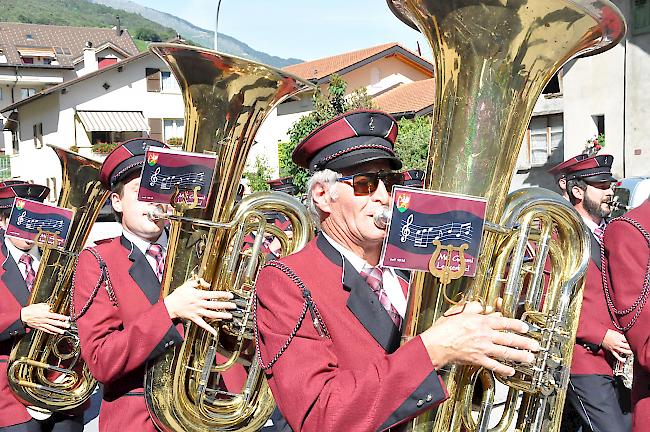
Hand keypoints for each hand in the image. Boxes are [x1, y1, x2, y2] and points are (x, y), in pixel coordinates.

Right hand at [20, 303, 69, 334]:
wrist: (22, 316)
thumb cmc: (30, 310)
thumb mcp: (39, 305)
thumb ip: (46, 306)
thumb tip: (50, 307)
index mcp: (45, 314)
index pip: (56, 316)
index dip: (62, 317)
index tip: (67, 318)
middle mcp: (44, 320)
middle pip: (55, 323)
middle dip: (62, 325)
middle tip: (68, 326)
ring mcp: (42, 324)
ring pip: (51, 328)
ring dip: (58, 330)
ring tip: (63, 332)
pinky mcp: (39, 327)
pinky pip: (46, 330)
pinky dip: (51, 332)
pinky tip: (55, 333)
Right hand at [163, 277, 236, 336]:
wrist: (170, 305)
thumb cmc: (179, 294)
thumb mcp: (188, 284)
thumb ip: (198, 282)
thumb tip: (208, 284)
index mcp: (199, 295)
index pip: (214, 294)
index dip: (224, 295)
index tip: (231, 295)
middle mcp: (200, 304)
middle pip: (215, 305)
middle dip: (225, 305)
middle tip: (234, 306)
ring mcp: (198, 312)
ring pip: (211, 314)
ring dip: (221, 315)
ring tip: (229, 316)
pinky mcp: (194, 318)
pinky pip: (203, 325)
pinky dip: (209, 329)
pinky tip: (215, 333)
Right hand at [420, 301, 539, 376]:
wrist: (435, 345)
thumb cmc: (444, 329)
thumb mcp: (458, 312)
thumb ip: (473, 308)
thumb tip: (483, 306)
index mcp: (481, 322)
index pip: (504, 322)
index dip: (517, 325)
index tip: (526, 327)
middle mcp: (485, 335)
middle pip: (509, 339)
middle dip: (525, 343)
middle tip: (535, 346)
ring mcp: (482, 348)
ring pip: (505, 353)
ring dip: (520, 356)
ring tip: (529, 358)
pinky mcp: (478, 360)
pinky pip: (494, 365)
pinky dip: (504, 369)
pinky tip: (511, 370)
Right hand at [602, 329, 631, 361]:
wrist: (599, 335)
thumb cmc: (606, 333)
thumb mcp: (616, 332)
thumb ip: (621, 336)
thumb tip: (626, 338)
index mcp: (619, 338)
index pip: (628, 340)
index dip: (631, 341)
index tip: (633, 341)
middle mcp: (617, 343)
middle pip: (628, 346)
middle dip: (632, 347)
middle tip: (634, 347)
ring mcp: (615, 347)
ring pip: (624, 352)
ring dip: (629, 352)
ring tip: (631, 352)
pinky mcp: (612, 350)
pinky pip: (617, 356)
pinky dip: (621, 359)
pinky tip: (624, 360)